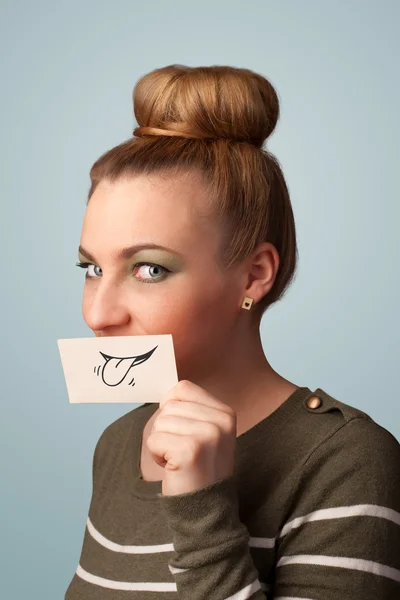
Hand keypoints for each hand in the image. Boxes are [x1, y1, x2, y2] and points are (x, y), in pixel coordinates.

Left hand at [146, 379, 236, 495]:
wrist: (206, 510)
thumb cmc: (199, 467)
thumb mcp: (205, 431)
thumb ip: (190, 408)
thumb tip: (166, 392)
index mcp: (226, 412)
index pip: (182, 388)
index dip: (172, 409)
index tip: (184, 433)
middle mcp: (221, 421)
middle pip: (169, 405)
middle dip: (166, 429)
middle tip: (182, 451)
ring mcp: (208, 435)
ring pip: (160, 422)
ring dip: (160, 443)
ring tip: (179, 459)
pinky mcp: (190, 450)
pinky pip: (154, 440)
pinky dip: (156, 455)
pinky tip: (174, 467)